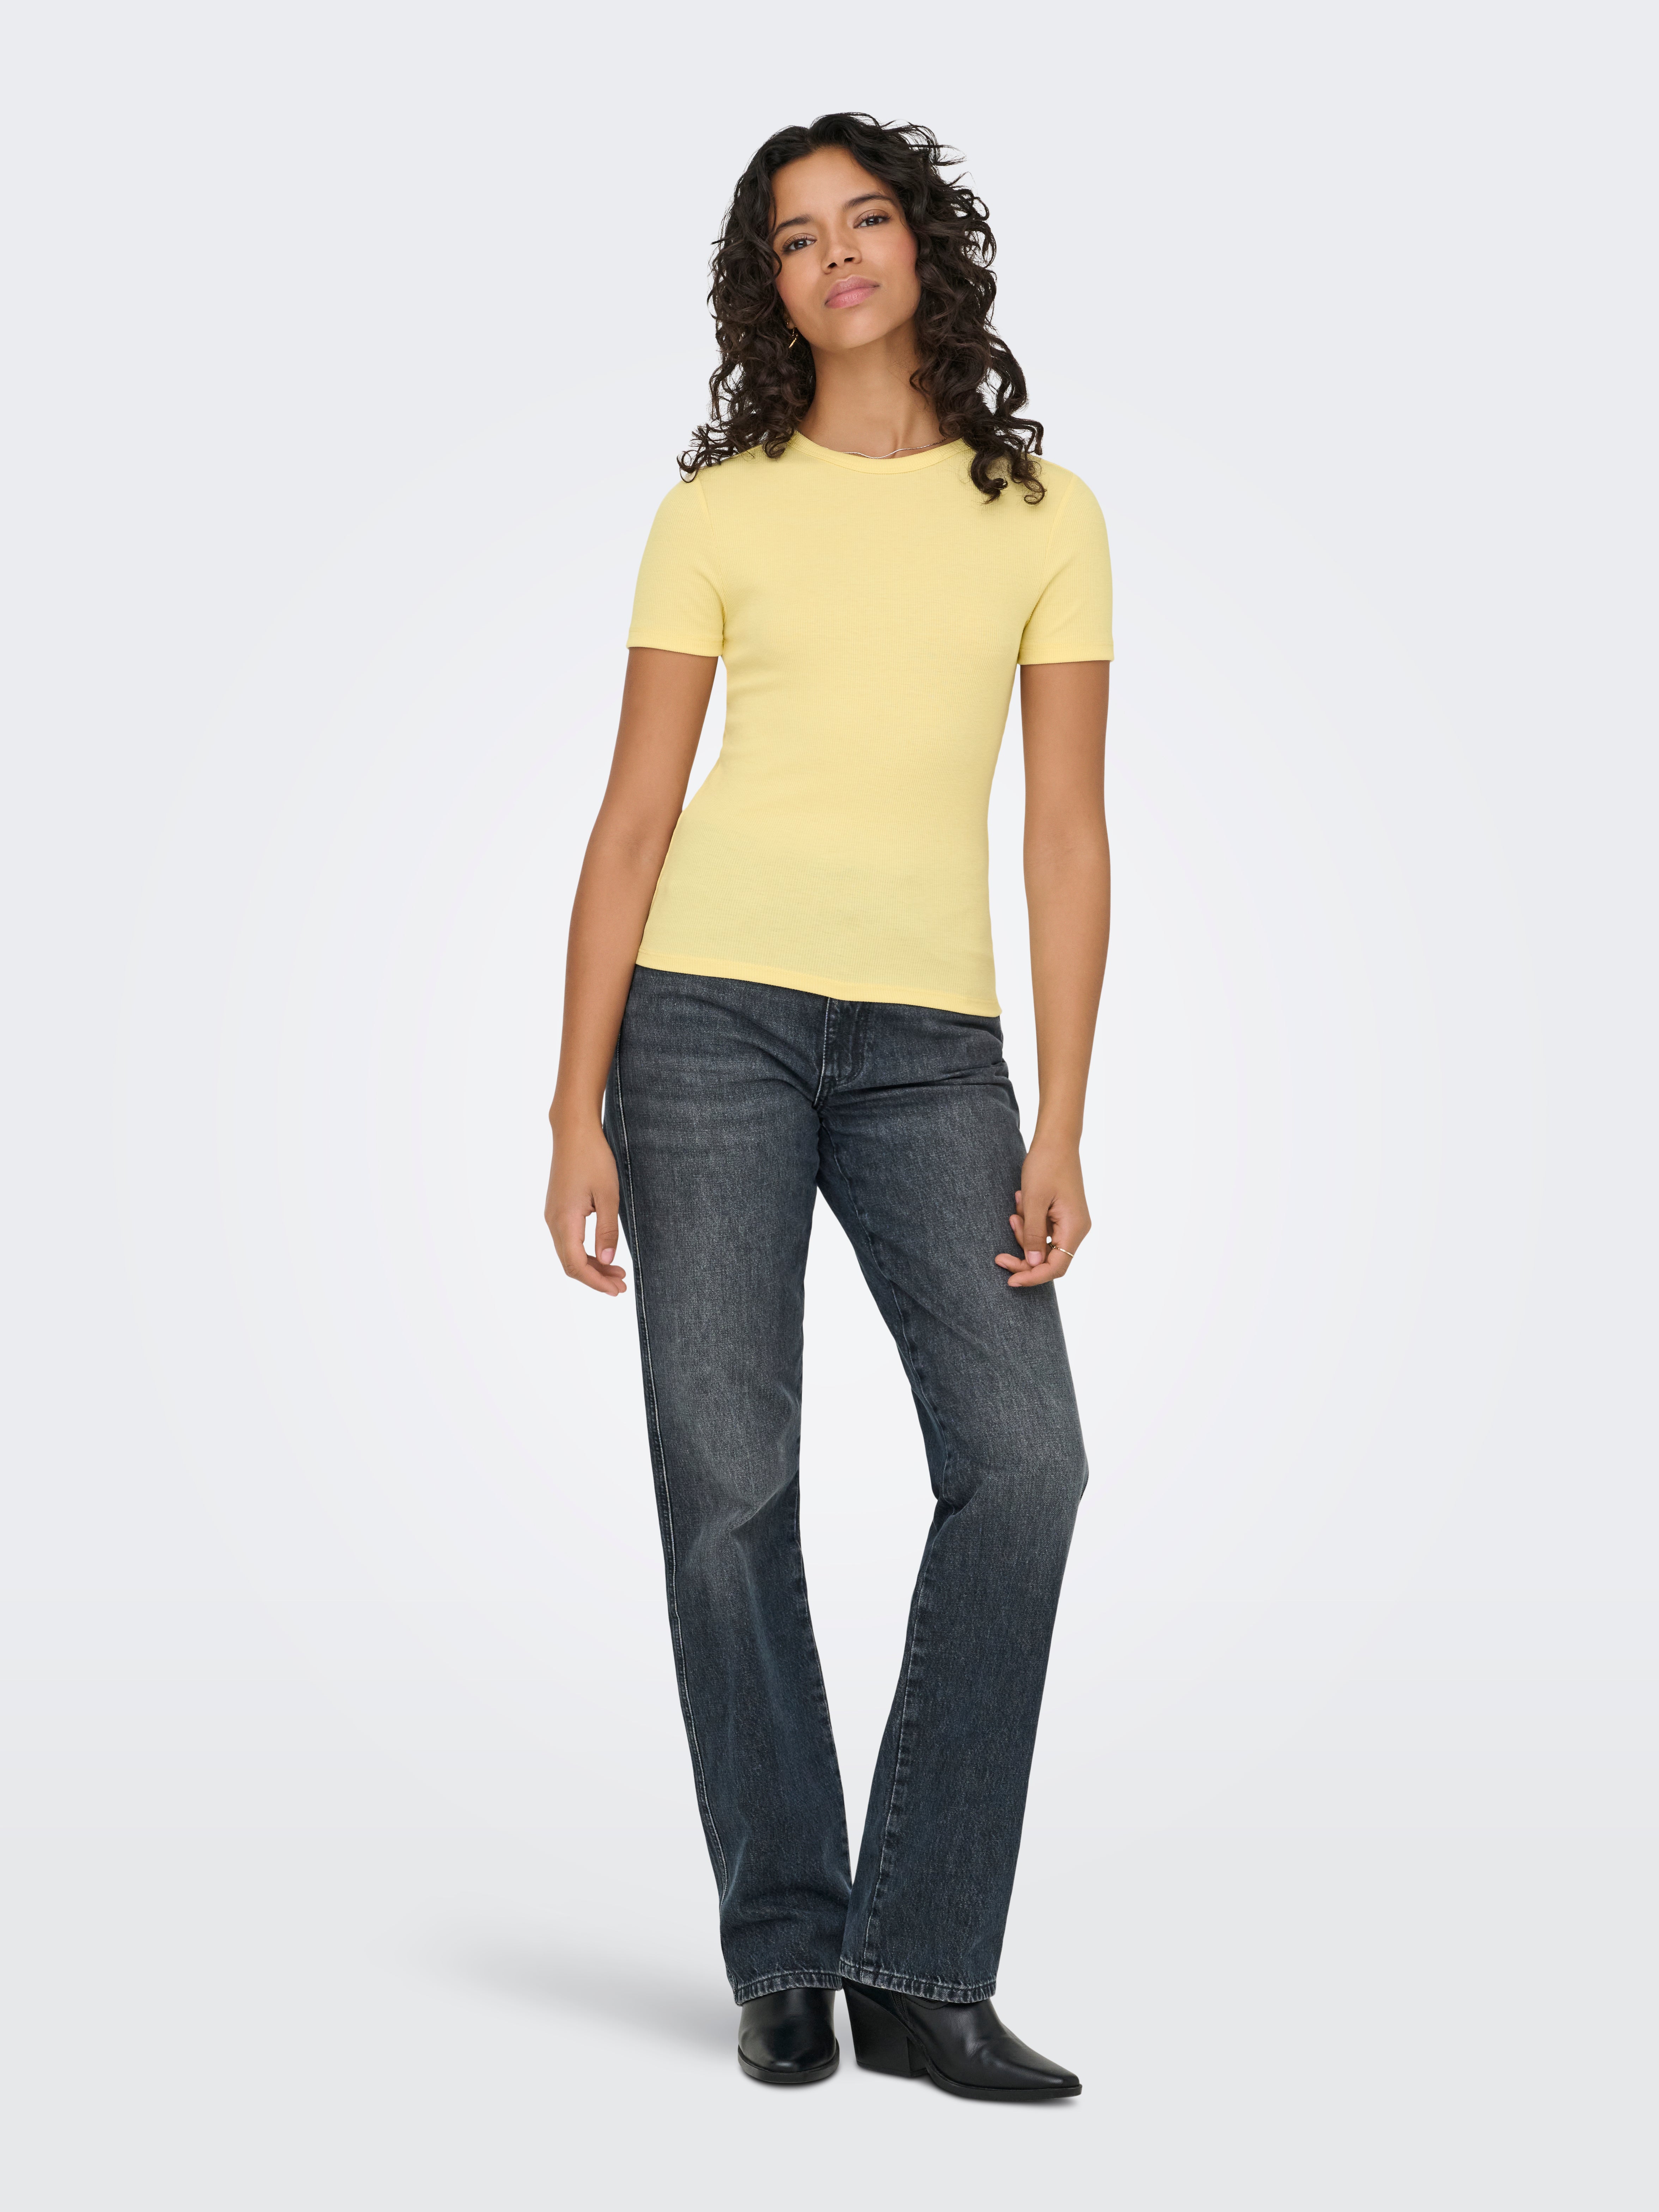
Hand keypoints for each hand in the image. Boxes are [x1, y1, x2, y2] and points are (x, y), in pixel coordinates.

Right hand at [545, 1115, 627, 1296]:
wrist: (573, 1132)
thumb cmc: (593, 1158)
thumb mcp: (609, 1195)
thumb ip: (607, 1230)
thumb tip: (607, 1260)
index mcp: (564, 1220)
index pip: (576, 1264)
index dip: (596, 1281)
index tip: (617, 1290)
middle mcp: (553, 1221)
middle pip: (570, 1264)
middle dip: (595, 1278)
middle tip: (621, 1285)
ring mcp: (552, 1215)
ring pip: (568, 1252)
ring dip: (591, 1266)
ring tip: (617, 1272)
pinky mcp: (557, 1209)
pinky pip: (568, 1240)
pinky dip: (584, 1251)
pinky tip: (602, 1253)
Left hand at [995, 1137, 1090, 1287]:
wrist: (1056, 1141)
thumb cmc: (1045, 1165)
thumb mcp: (1034, 1201)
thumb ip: (1033, 1235)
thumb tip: (1033, 1265)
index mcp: (1074, 1228)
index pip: (1056, 1267)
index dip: (1033, 1277)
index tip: (1010, 1281)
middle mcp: (1077, 1229)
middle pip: (1049, 1260)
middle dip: (1023, 1258)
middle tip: (999, 1256)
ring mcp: (1071, 1223)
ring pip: (1043, 1246)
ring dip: (1024, 1235)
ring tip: (1015, 1210)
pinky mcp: (1063, 1216)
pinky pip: (1043, 1231)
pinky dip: (1029, 1224)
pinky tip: (1021, 1204)